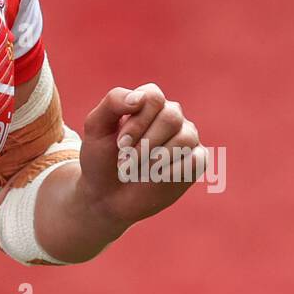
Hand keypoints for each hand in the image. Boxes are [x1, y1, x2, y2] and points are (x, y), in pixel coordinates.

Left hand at [78, 83, 206, 227]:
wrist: (107, 196)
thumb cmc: (101, 158)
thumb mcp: (96, 126)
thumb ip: (114, 102)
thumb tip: (140, 97)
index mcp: (149, 102)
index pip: (153, 97)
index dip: (137, 122)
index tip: (120, 144)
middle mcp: (171, 115)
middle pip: (171, 117)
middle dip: (145, 143)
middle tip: (125, 162)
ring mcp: (186, 137)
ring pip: (185, 139)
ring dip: (156, 160)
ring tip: (137, 171)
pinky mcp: (196, 161)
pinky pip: (196, 160)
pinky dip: (173, 171)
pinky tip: (156, 177)